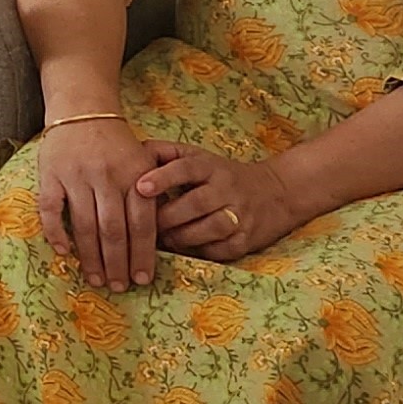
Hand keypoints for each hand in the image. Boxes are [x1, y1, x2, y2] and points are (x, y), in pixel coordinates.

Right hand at [34, 115, 169, 288]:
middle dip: (117, 263)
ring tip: (95, 278)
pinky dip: (56, 232)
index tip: (142, 279)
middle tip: (118, 286)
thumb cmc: (118, 145)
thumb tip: (154, 245)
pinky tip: (64, 252)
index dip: (142, 255)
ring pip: (84, 224)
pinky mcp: (50, 174)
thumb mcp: (144, 164)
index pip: (142, 224)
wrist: (83, 110)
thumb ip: (150, 198)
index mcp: (135, 176)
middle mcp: (107, 177)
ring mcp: (76, 176)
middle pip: (114, 230)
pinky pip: (51, 209)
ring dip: (90, 257)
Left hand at [141, 141, 318, 263]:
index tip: (140, 187)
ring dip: (180, 236)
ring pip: (209, 228)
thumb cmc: (218, 174)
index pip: (185, 168)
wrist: (275, 193)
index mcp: (210, 166)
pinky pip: (220, 250)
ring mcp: (240, 215)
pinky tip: (184, 248)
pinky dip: (199, 251)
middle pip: (195, 204)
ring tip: (162, 238)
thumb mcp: (194, 156)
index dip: (162, 177)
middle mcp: (228, 188)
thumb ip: (162, 153)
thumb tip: (127, 152)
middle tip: (143, 225)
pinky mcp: (247, 240)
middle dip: (166, 217)